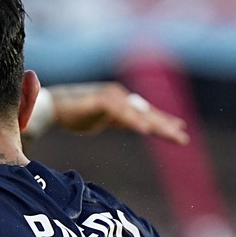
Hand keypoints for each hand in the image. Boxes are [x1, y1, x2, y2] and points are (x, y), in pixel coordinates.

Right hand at [48, 82, 188, 144]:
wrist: (52, 106)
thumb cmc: (74, 113)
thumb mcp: (101, 120)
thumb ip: (116, 120)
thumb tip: (128, 124)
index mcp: (121, 102)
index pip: (146, 113)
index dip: (163, 121)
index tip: (179, 128)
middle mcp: (120, 97)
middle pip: (147, 113)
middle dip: (166, 126)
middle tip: (183, 139)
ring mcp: (112, 97)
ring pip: (139, 114)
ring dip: (157, 125)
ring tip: (173, 136)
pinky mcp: (102, 101)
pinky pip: (122, 113)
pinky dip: (134, 122)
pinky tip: (146, 131)